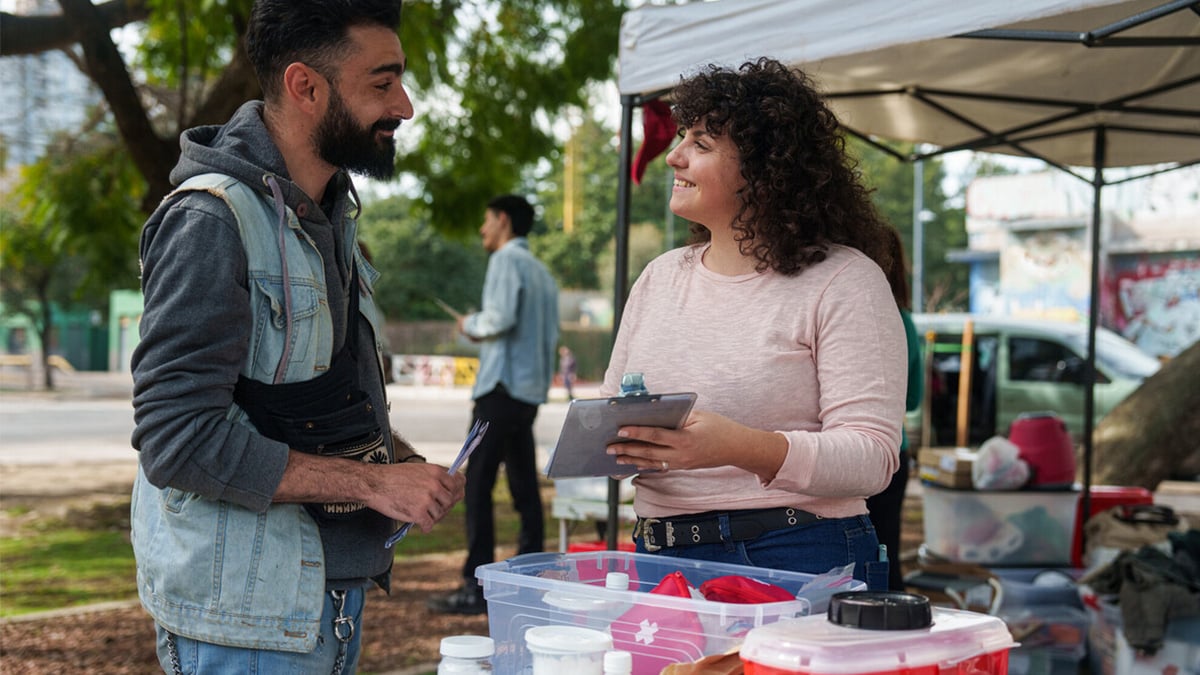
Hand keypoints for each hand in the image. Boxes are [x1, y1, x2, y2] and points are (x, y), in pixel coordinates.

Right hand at [364, 462, 465, 532]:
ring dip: (433, 517)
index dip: (457, 490)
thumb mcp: (418, 469)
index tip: (453, 496)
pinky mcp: (418, 513)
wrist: (374, 483)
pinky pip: (429, 525)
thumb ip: (436, 477)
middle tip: (434, 509)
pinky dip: (425, 526)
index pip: (460, 482)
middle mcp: (434, 485)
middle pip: (451, 501)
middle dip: (444, 506)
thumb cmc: (394, 476)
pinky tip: (420, 523)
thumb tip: (452, 488)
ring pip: (440, 514)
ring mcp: (427, 499)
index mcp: (436, 472)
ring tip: (422, 514)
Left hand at [605, 410, 786, 478]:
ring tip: (616, 457)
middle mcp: (682, 456)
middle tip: (609, 448)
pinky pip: (660, 466)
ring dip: (632, 460)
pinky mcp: (682, 467)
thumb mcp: (699, 416)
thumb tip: (653, 414)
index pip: (655, 436)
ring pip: (652, 463)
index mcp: (685, 440)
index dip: (636, 433)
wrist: (737, 449)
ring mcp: (681, 464)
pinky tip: (633, 462)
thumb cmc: (720, 428)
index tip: (620, 429)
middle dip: (627, 450)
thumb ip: (677, 417)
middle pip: (649, 453)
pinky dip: (645, 464)